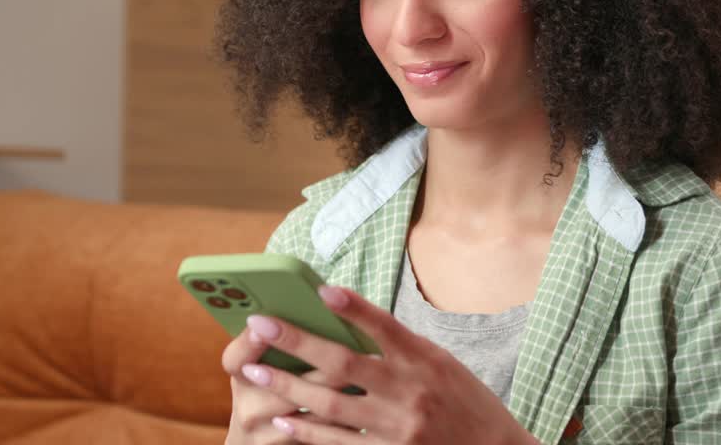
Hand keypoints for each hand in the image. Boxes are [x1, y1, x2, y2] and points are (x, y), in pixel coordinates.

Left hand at [236, 285, 536, 444]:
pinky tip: (283, 420)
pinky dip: (308, 431)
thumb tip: (351, 324)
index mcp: (425, 359)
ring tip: (254, 372)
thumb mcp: (441, 363)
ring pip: (330, 405)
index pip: (384, 325)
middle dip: (296, 342)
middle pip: (343, 363)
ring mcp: (397, 426)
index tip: (321, 290)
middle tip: (260, 325)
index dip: (353, 307)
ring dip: (288, 386)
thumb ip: (400, 347)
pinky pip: (340, 443)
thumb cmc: (465, 401)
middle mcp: (409, 390)